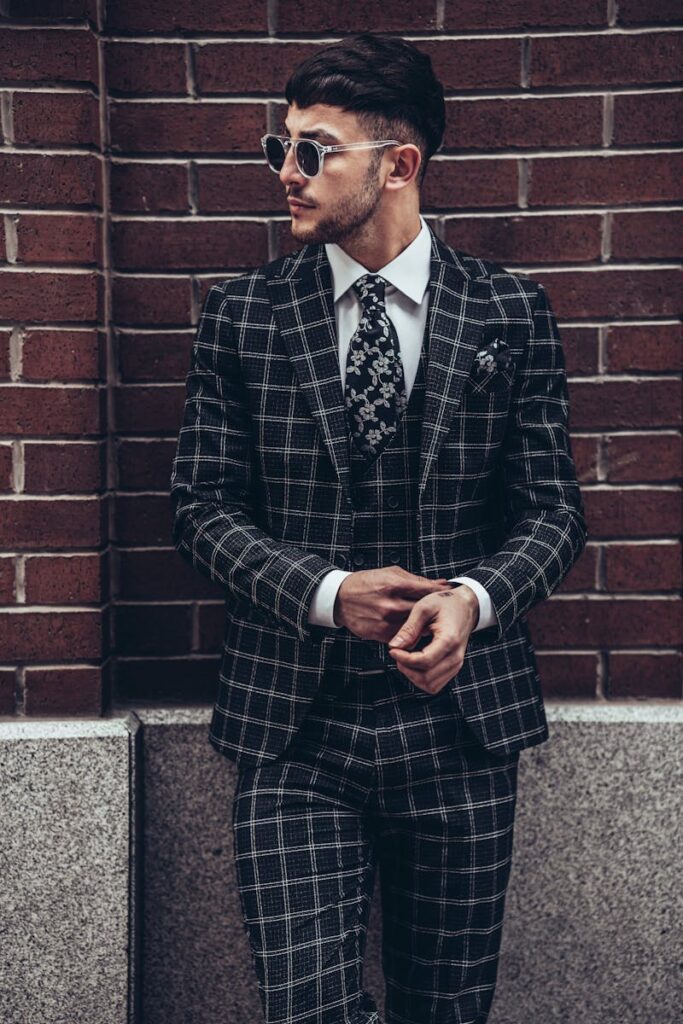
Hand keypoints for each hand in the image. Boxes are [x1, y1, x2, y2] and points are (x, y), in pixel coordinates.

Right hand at [333, 566, 452, 641]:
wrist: (340, 598)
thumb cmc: (367, 583)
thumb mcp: (391, 573)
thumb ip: (417, 580)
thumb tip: (441, 584)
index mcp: (394, 584)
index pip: (425, 590)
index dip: (439, 593)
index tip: (448, 595)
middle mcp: (390, 604)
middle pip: (423, 611)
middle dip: (434, 611)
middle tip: (443, 611)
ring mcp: (384, 621)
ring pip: (415, 627)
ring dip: (424, 624)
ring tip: (429, 620)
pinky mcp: (379, 634)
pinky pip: (403, 636)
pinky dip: (410, 633)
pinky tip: (413, 628)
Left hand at [386, 585, 478, 693]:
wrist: (466, 607)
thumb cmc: (445, 604)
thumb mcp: (424, 608)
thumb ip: (409, 628)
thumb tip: (394, 645)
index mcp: (449, 640)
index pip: (424, 661)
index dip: (404, 659)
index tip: (393, 649)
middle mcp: (455, 656)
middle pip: (426, 677)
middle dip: (406, 668)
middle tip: (397, 653)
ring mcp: (456, 664)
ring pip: (430, 685)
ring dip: (413, 676)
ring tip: (405, 658)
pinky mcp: (453, 668)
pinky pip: (435, 684)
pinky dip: (421, 678)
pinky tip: (414, 663)